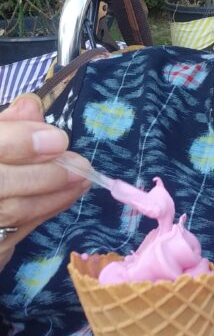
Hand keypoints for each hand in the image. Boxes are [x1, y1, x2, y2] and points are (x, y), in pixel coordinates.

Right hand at [0, 94, 90, 266]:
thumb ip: (7, 125)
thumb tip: (32, 105)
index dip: (22, 142)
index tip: (58, 139)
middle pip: (2, 182)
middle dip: (46, 174)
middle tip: (81, 166)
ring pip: (14, 211)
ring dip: (54, 194)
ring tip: (83, 178)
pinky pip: (19, 230)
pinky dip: (46, 210)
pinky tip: (68, 194)